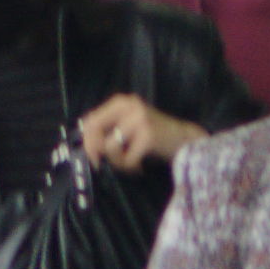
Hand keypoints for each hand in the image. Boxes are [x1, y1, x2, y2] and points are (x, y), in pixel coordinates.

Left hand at [78, 94, 202, 170]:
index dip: (86, 140)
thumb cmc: (154, 134)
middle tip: (103, 164)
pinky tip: (139, 167)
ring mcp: (139, 119)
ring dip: (116, 162)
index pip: (91, 119)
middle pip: (95, 131)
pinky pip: (127, 158)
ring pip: (110, 147)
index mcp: (121, 102)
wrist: (184, 139)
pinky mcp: (148, 136)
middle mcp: (129, 106)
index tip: (91, 155)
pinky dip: (130, 167)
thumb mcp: (129, 123)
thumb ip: (108, 128)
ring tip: (127, 164)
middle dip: (96, 151)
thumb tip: (84, 142)